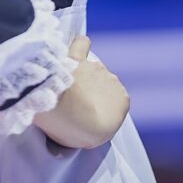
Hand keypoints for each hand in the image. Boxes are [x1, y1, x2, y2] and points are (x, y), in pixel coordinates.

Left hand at [33, 35, 129, 149]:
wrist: (68, 111)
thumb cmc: (79, 129)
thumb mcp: (92, 137)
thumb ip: (93, 124)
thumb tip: (81, 119)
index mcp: (121, 101)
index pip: (109, 103)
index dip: (94, 109)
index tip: (81, 116)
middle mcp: (112, 80)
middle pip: (98, 85)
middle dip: (85, 91)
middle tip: (68, 104)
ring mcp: (95, 67)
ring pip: (88, 68)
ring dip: (77, 75)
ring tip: (60, 88)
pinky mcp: (78, 58)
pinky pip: (81, 44)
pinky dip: (78, 47)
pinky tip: (71, 51)